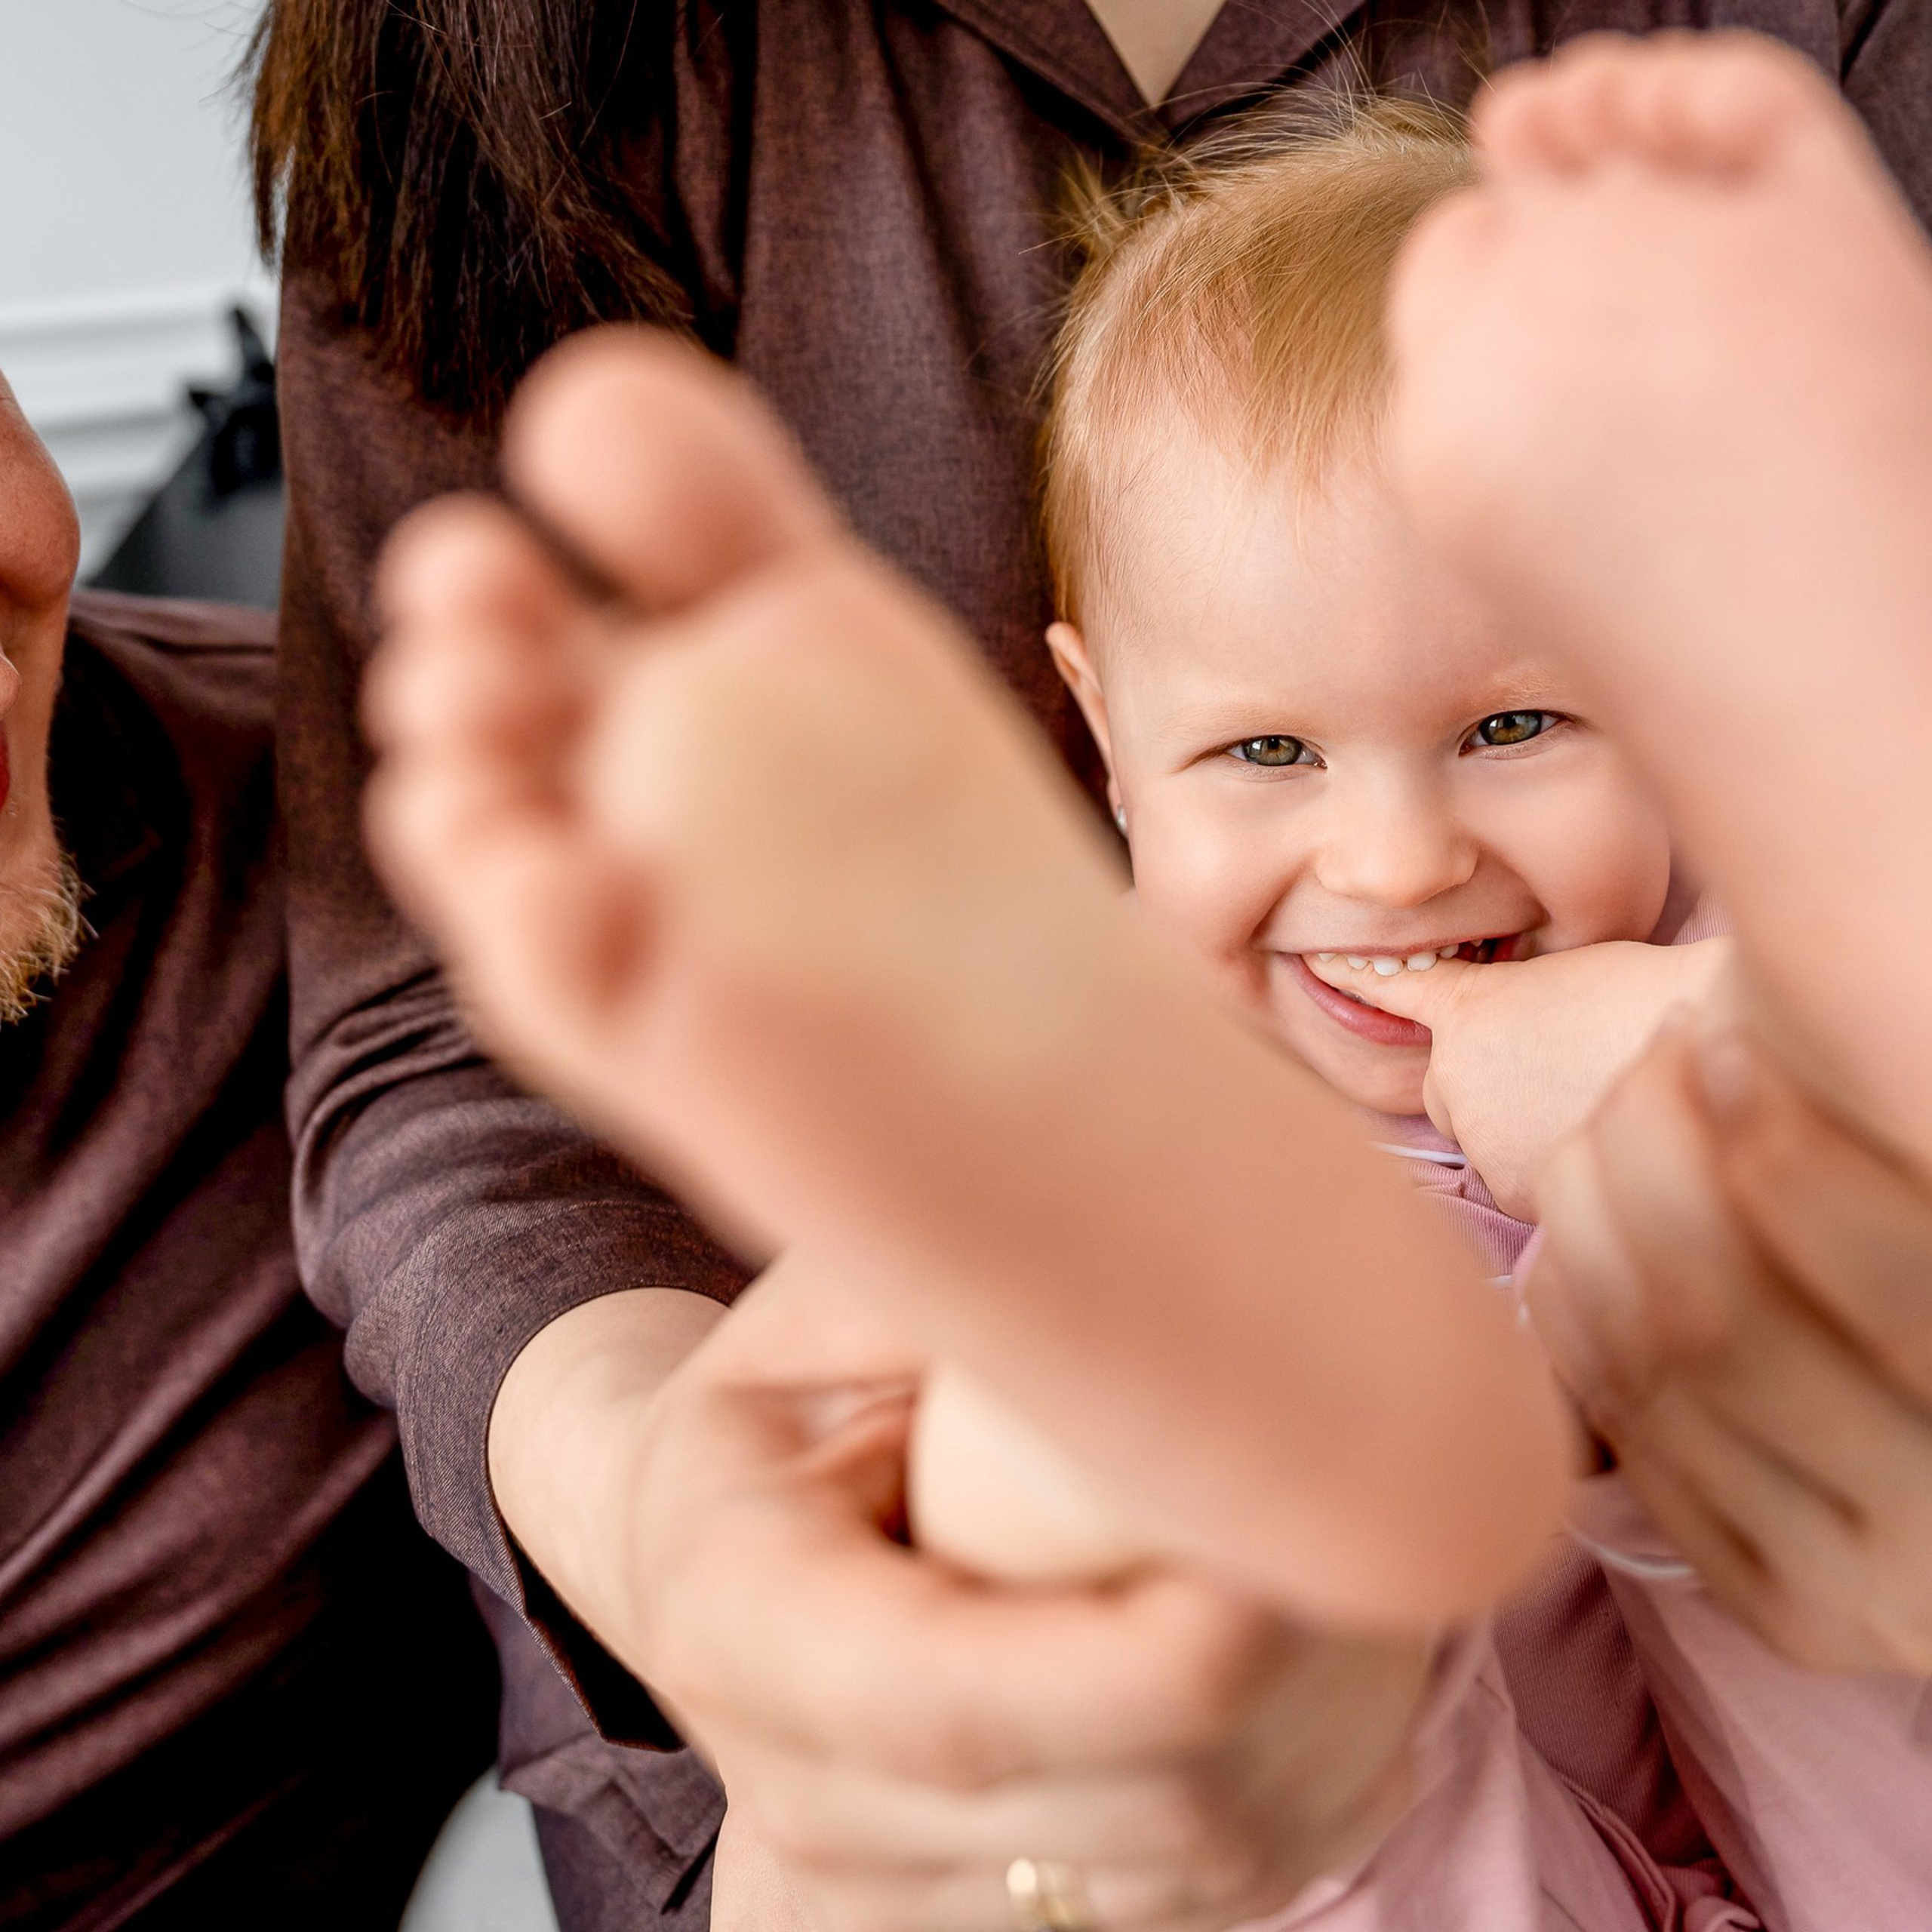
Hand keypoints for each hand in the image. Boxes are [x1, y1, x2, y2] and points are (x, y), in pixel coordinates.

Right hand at [493, 1259, 1431, 1931]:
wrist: (701, 1549)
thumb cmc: (771, 1396)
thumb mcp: (811, 1308)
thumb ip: (938, 1284)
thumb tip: (1134, 1226)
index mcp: (738, 1624)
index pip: (956, 1705)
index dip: (1144, 1663)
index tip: (1284, 1555)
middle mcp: (808, 1796)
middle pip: (1118, 1809)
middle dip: (1301, 1684)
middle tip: (1400, 1514)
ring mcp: (896, 1891)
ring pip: (1194, 1872)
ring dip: (1338, 1735)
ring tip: (1392, 1568)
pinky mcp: (984, 1922)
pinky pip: (1209, 1905)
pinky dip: (1320, 1793)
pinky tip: (1364, 1670)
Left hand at [1307, 939, 1729, 1215]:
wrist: (1713, 1041)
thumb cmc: (1661, 1000)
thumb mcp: (1572, 977)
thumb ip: (1517, 1015)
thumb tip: (1515, 1047)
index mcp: (1468, 1008)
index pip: (1394, 990)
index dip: (1356, 978)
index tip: (1322, 965)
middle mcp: (1453, 1073)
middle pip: (1446, 1095)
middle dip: (1485, 1094)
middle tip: (1558, 1080)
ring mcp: (1480, 1135)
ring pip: (1483, 1147)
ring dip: (1520, 1140)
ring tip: (1591, 1108)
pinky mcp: (1514, 1190)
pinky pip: (1518, 1190)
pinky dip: (1549, 1178)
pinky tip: (1598, 1147)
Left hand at [1527, 1013, 1931, 1673]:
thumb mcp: (1923, 1205)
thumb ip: (1883, 1159)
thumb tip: (1731, 1033)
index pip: (1891, 1282)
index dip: (1780, 1153)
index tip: (1707, 1043)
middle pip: (1726, 1320)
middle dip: (1650, 1161)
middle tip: (1641, 1069)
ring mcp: (1875, 1591)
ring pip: (1660, 1373)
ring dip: (1592, 1221)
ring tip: (1600, 1130)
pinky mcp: (1792, 1613)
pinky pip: (1640, 1442)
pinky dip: (1580, 1319)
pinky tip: (1576, 1238)